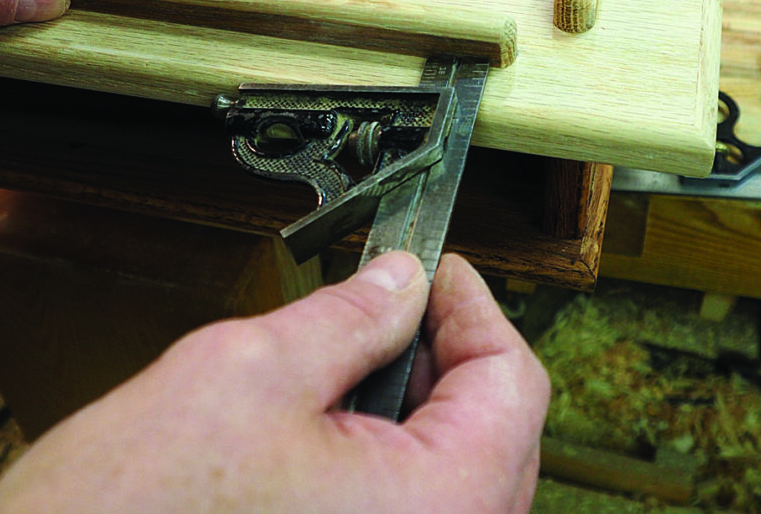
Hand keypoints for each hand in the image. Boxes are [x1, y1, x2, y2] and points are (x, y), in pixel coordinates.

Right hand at [0, 252, 550, 512]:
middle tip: (397, 303)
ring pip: (458, 469)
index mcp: (440, 505)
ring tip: (356, 355)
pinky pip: (414, 506)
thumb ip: (347, 317)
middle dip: (448, 352)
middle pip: (496, 428)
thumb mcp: (249, 374)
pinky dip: (392, 451)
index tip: (436, 271)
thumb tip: (399, 282)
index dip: (474, 308)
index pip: (511, 382)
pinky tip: (338, 419)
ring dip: (419, 402)